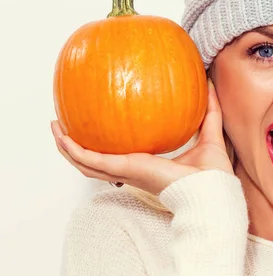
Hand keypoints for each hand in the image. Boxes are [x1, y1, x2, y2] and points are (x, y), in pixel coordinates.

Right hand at [50, 79, 233, 194]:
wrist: (212, 191)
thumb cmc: (212, 174)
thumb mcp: (209, 134)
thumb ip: (209, 111)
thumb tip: (209, 84)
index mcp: (148, 164)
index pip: (122, 156)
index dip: (107, 144)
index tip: (99, 127)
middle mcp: (133, 170)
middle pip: (97, 162)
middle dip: (78, 147)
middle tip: (67, 127)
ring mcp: (127, 171)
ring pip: (87, 165)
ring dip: (67, 148)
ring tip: (56, 129)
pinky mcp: (126, 169)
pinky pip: (93, 162)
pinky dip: (75, 151)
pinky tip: (64, 137)